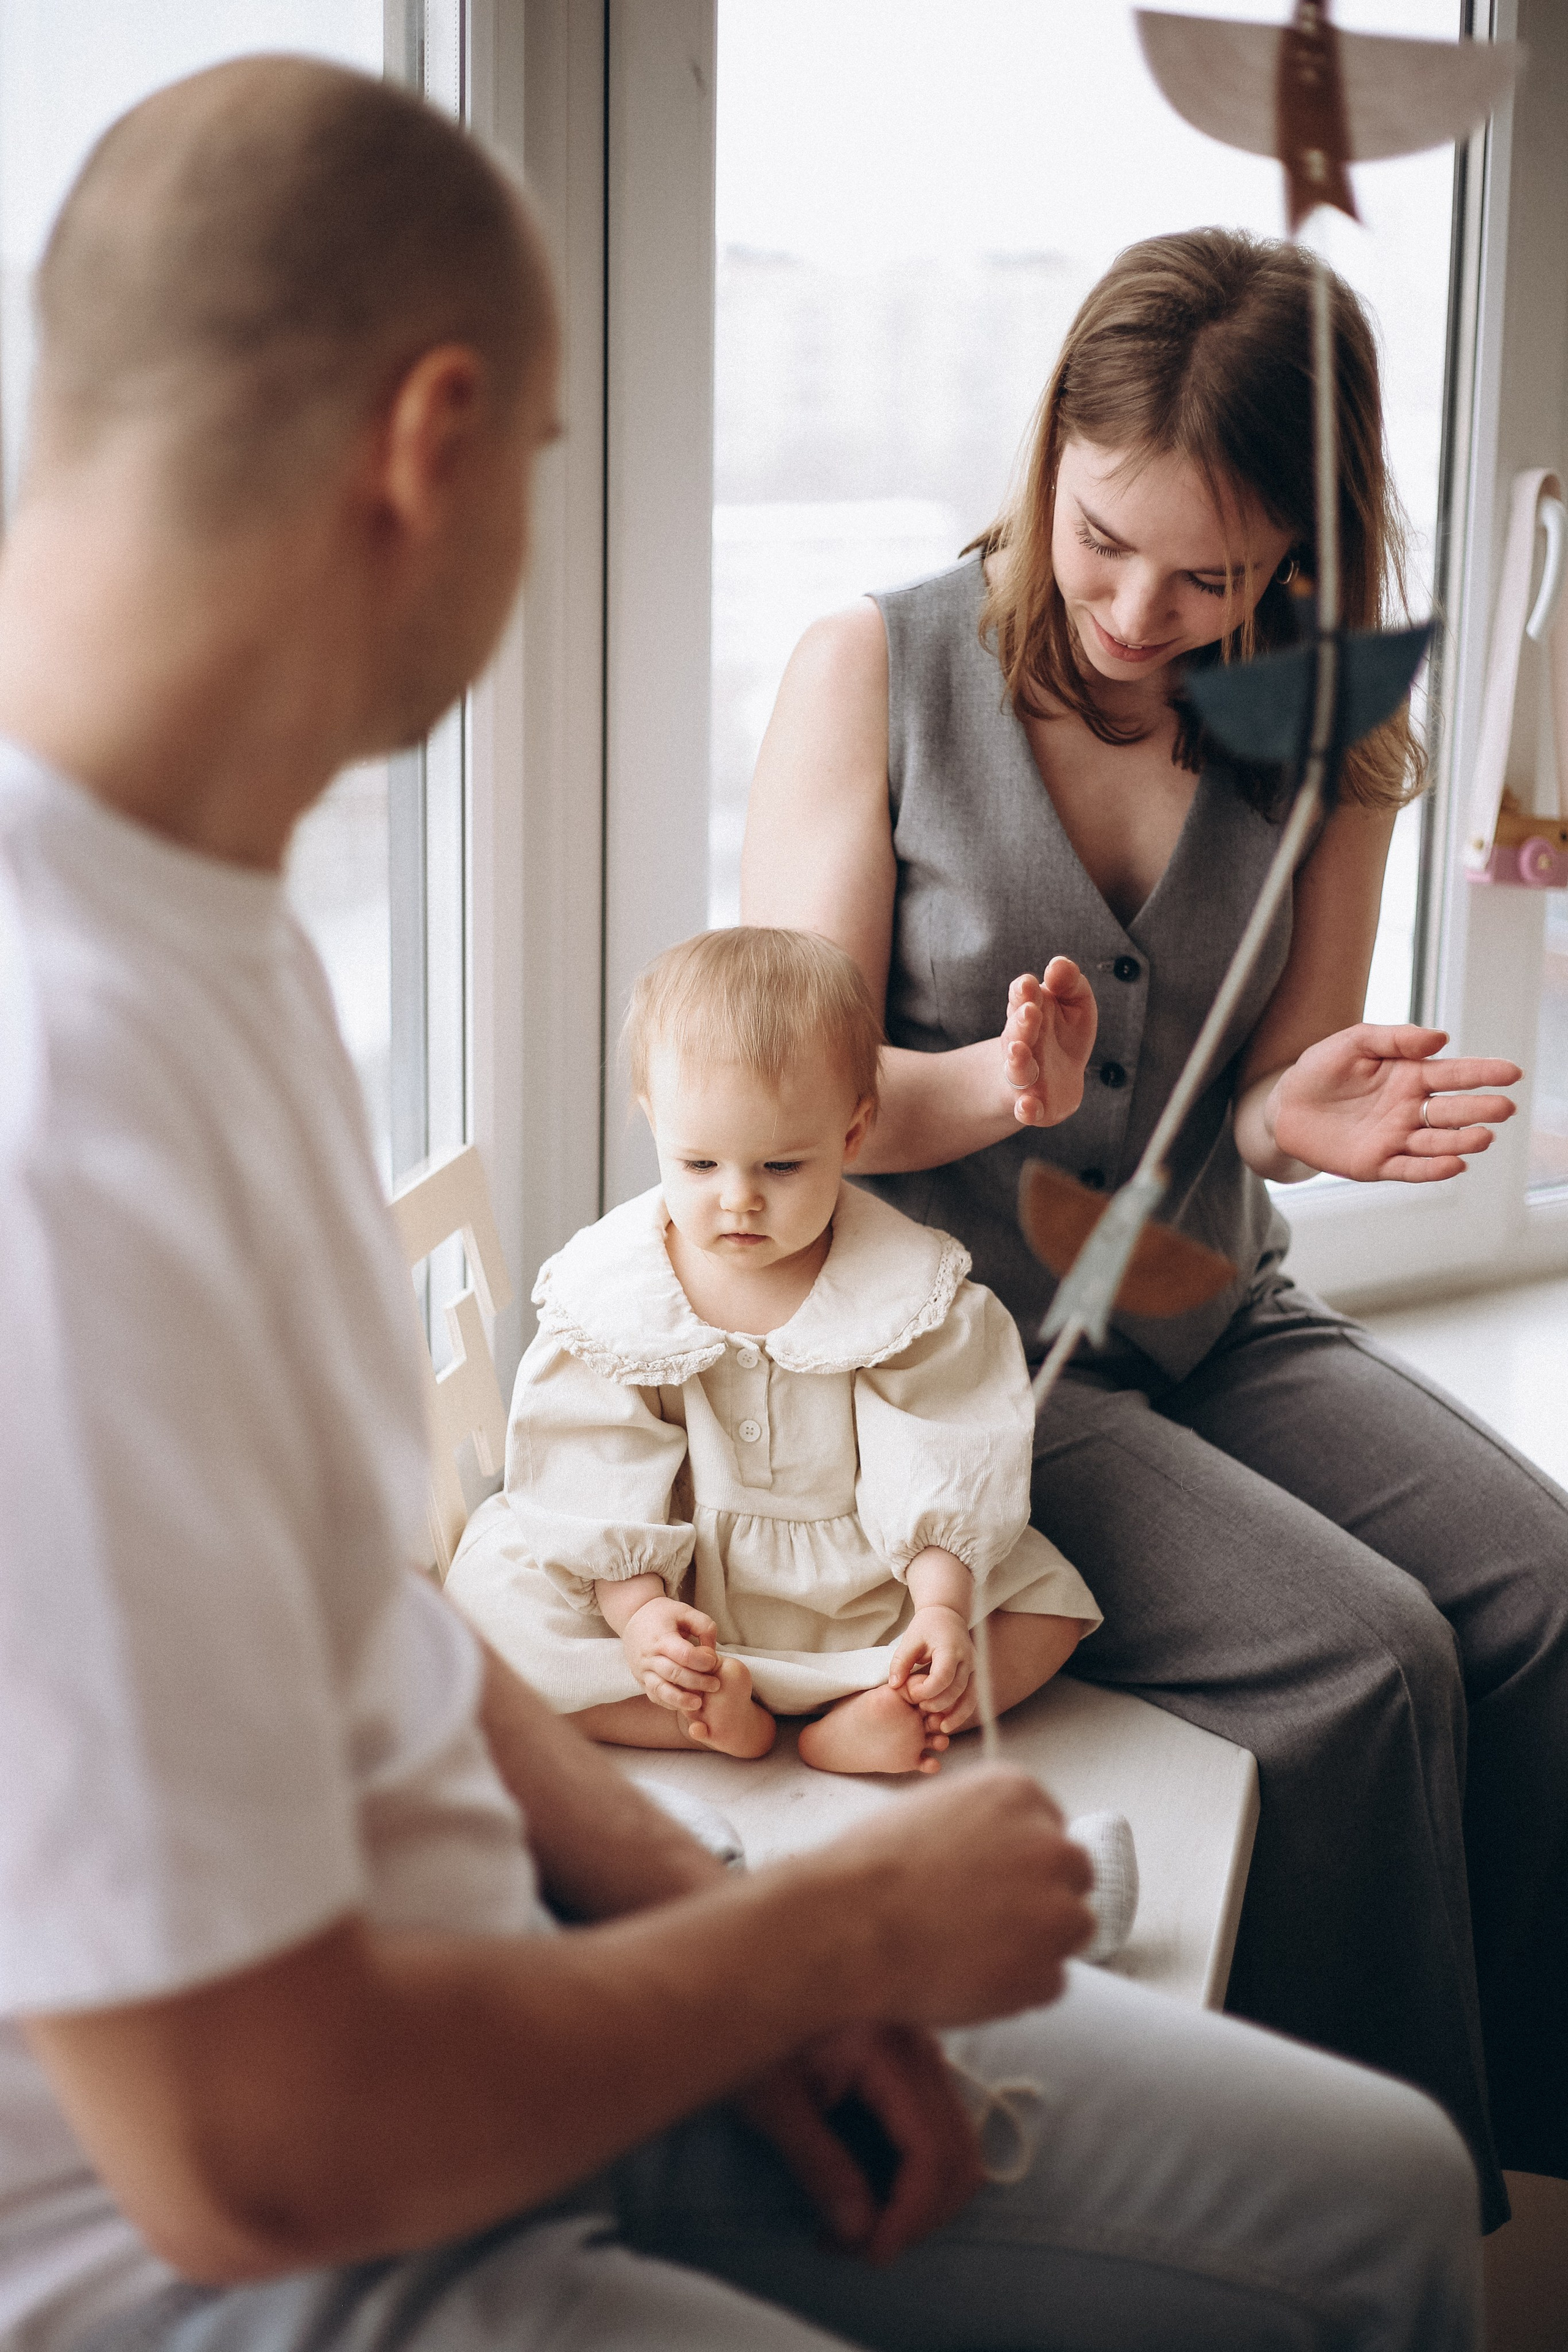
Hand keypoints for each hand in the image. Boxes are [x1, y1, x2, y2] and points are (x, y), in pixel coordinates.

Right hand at [617, 1595, 721, 1714]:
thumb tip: (711, 1652)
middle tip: (716, 1685)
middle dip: (697, 1682)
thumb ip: (704, 1627)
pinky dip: (670, 1703)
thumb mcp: (685, 1611)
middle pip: (674, 1673)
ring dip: (681, 1699)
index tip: (714, 1661)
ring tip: (698, 1704)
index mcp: (661, 1637)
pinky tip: (685, 1705)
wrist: (633, 1617)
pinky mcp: (642, 1680)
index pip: (683, 1654)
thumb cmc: (664, 1615)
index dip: (701, 1660)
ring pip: (661, 1690)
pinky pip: (655, 1696)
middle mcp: (649, 1656)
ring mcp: (643, 1670)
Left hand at [737, 2023, 982, 2264]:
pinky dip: (919, 2170)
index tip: (872, 2254)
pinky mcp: (913, 2057)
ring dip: (922, 2199)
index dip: (909, 2217)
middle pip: (957, 2154)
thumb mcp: (773, 2103)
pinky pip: (941, 2126)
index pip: (930, 2152)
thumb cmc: (747, 2026)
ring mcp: (922, 2048)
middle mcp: (918, 2045)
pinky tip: (872, 2189)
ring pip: (958, 2143)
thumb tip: (859, 2231)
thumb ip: (820, 2167)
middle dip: (918, 2217)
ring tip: (859, 2224)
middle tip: (860, 2247)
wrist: (740, 1975)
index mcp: (885, 2050)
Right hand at [823, 1767, 1094, 2025]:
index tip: (992, 1880)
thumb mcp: (933, 1809)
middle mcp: (1049, 1844)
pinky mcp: (1045, 1971)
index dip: (1021, 1860)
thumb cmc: (872, 1866)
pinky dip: (1018, 1989)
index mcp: (1018, 1792)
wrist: (849, 1925)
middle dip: (1042, 1897)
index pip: (1051, 1827)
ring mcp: (1054, 1910)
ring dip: (1037, 1944)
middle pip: (1074, 1874)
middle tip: (988, 1919)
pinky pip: (1048, 1983)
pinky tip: (968, 1978)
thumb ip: (984, 1822)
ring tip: (974, 1950)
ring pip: (1071, 1930)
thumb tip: (1002, 1849)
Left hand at [887, 1606, 972, 1716]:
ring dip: (956, 1715)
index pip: (943, 1676)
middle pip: (956, 1689)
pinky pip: (972, 1697)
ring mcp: (974, 1667)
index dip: (927, 1690)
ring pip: (970, 1697)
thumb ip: (901, 1662)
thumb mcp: (909, 1640)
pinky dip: (962, 1712)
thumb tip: (894, 1686)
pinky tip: (949, 1723)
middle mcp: (967, 1658)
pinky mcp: (975, 1675)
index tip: (911, 1693)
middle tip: (920, 1709)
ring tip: (940, 1728)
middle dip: (937, 1703)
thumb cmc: (927, 1627)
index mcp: (950, 1647)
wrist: (948, 1615)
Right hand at [1002, 958, 1098, 1126]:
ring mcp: (1027, 1076)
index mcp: (1029, 1013)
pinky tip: (1027, 1107)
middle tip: (1030, 1012)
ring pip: (1018, 1069)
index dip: (1023, 991)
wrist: (1056, 1078)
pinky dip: (1025, 1110)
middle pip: (1017, 1032)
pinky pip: (1026, 1109)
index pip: (1021, 998)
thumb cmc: (1063, 1032)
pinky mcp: (1037, 1105)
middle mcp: (1023, 1043)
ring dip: (1017, 1060)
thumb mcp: (1073, 1000)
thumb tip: (1057, 965)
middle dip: (1022, 1022)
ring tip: (1018, 1051)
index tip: (1028, 984)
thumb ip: (1069, 981)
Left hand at [1270, 1025, 1520, 1181]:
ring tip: (1484, 1137)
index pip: (1455, 1075)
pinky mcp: (1377, 1164)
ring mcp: (1396, 1138)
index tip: (1511, 1072)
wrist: (1285, 1105)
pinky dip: (1432, 1169)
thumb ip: (1394, 1037)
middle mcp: (1411, 1109)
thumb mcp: (1354, 1042)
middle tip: (1504, 1107)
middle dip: (1480, 1110)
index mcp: (1411, 1076)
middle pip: (1452, 1111)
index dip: (1483, 1073)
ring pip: (1437, 1142)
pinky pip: (1409, 1169)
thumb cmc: (1322, 1068)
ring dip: (1462, 1141)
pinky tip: (1454, 1164)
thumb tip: (1440, 1038)